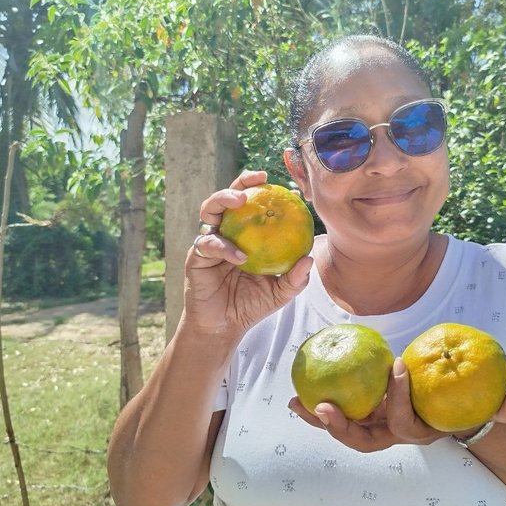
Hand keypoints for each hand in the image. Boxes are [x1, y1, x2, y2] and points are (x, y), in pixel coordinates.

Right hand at [180, 170, 313, 338]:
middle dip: (241, 182)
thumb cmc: (252, 305)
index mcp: (246, 235)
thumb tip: (309, 258)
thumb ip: (295, 278)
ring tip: (241, 201)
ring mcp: (210, 241)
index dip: (268, 193)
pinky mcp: (197, 256)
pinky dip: (223, 247)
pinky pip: (208, 243)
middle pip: (229, 198)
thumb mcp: (280, 292)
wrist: (224, 327)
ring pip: (210, 210)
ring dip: (223, 199)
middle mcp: (226, 232)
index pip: (255, 207)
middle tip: (258, 178)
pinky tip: (238, 256)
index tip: (287, 189)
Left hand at [288, 358, 505, 452]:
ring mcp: (378, 425)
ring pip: (344, 428)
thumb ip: (504, 407)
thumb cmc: (470, 404)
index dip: (398, 401)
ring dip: (319, 418)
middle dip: (341, 427)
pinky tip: (302, 389)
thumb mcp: (490, 405)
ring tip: (296, 404)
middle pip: (362, 440)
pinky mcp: (368, 413)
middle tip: (323, 407)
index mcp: (419, 432)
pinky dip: (322, 404)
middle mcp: (393, 434)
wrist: (457, 412)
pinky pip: (341, 411)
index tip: (396, 367)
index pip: (403, 424)